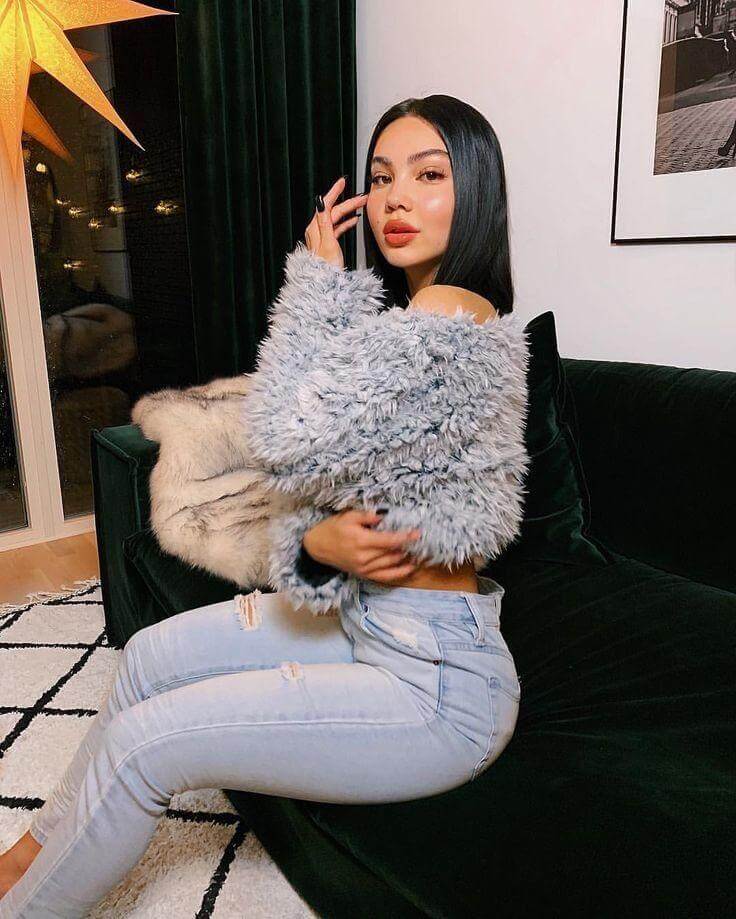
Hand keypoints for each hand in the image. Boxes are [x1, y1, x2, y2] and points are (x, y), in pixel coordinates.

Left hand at [303, 176, 368, 268]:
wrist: (323, 284)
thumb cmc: (325, 268)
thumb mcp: (327, 242)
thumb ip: (325, 222)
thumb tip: (322, 202)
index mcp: (315, 228)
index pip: (326, 204)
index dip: (335, 192)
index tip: (342, 182)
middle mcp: (316, 231)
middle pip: (333, 211)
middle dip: (347, 202)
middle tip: (361, 197)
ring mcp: (321, 237)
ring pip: (336, 218)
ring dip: (348, 212)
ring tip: (360, 206)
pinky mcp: (327, 243)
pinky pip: (337, 228)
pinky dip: (345, 223)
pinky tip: (353, 221)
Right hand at [303, 509, 423, 584]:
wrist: (317, 547)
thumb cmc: (333, 528)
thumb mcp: (347, 516)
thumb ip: (367, 516)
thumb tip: (384, 515)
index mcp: (361, 541)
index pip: (389, 540)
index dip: (405, 537)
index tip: (418, 533)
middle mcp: (364, 557)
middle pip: (393, 552)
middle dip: (408, 546)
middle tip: (421, 539)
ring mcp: (364, 568)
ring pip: (391, 564)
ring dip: (406, 557)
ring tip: (419, 550)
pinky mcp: (364, 574)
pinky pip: (385, 577)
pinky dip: (399, 573)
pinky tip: (411, 568)